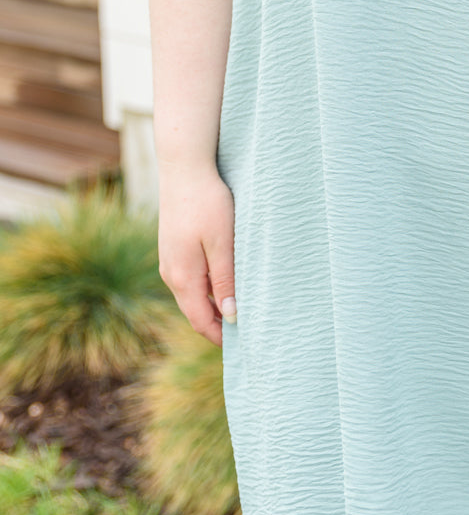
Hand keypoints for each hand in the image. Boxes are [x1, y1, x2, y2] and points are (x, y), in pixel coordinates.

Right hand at [157, 159, 236, 346]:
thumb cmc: (207, 204)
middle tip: (251, 331)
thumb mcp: (223, 244)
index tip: (246, 345)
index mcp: (183, 278)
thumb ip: (225, 281)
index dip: (222, 338)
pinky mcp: (175, 249)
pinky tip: (228, 282)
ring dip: (215, 305)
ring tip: (244, 308)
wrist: (184, 169)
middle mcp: (172, 274)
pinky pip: (193, 279)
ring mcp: (171, 261)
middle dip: (220, 324)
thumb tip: (231, 316)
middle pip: (196, 312)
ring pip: (194, 295)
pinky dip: (209, 288)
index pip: (201, 322)